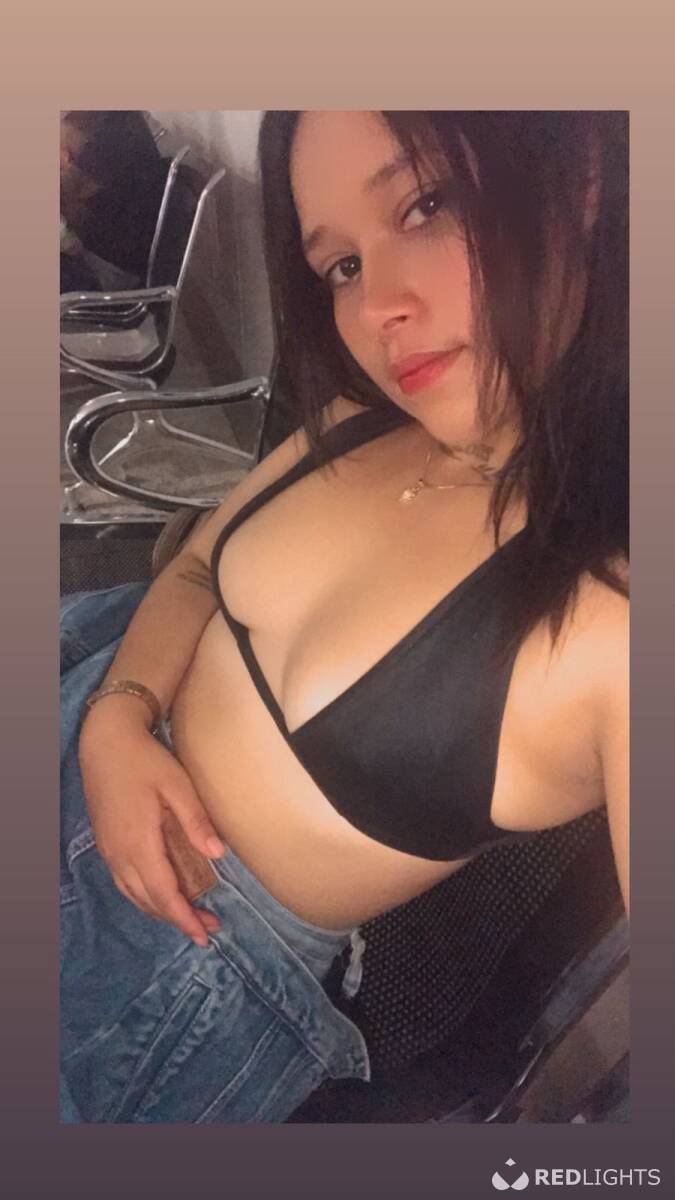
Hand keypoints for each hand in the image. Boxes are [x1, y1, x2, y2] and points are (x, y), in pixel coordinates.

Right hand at [79, 707, 225, 945]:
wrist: (104, 742)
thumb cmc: (145, 760)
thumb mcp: (178, 785)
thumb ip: (196, 822)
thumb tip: (219, 856)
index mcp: (139, 843)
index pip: (163, 894)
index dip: (184, 918)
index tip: (204, 935)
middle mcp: (119, 854)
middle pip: (149, 901)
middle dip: (178, 919)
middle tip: (208, 927)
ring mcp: (109, 851)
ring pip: (134, 895)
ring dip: (161, 910)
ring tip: (189, 916)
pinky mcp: (106, 844)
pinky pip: (125, 883)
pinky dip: (145, 896)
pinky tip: (160, 894)